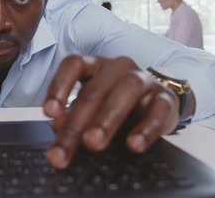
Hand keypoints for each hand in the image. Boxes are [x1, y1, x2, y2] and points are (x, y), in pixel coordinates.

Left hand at [43, 55, 179, 168]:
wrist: (158, 106)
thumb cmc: (114, 105)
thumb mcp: (90, 110)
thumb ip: (71, 116)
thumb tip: (57, 126)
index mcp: (94, 66)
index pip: (73, 65)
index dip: (59, 86)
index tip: (49, 112)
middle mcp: (116, 68)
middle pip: (93, 91)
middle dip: (75, 125)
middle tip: (62, 151)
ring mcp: (143, 79)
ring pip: (125, 92)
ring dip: (106, 119)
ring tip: (93, 143)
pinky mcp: (165, 97)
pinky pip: (158, 109)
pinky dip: (146, 128)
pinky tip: (134, 145)